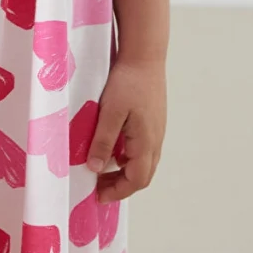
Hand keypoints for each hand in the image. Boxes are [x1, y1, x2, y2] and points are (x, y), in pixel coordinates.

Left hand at [85, 56, 165, 203]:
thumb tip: (96, 169)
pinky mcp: (152, 121)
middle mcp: (155, 140)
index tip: (98, 196)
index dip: (118, 192)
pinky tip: (111, 147)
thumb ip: (103, 141)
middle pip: (142, 175)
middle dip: (120, 185)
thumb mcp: (110, 112)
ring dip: (124, 172)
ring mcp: (156, 131)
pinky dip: (127, 157)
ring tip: (101, 169)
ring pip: (143, 162)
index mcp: (146, 142)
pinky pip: (142, 148)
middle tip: (97, 187)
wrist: (145, 55)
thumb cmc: (128, 81)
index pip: (136, 180)